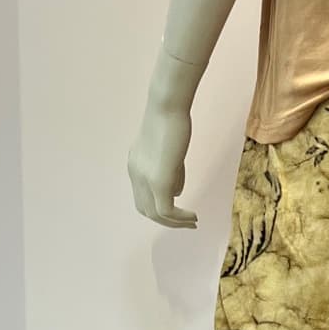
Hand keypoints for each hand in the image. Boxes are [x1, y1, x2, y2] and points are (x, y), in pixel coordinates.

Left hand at [127, 98, 197, 228]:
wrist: (167, 106)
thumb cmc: (172, 120)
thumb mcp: (170, 151)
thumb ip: (172, 173)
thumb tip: (176, 193)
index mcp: (135, 166)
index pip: (142, 196)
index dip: (159, 207)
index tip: (179, 209)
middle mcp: (135, 175)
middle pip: (145, 209)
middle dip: (166, 220)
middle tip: (187, 221)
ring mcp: (144, 179)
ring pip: (156, 214)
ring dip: (175, 223)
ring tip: (193, 222)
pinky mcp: (158, 181)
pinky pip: (166, 210)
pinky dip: (179, 218)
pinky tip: (193, 216)